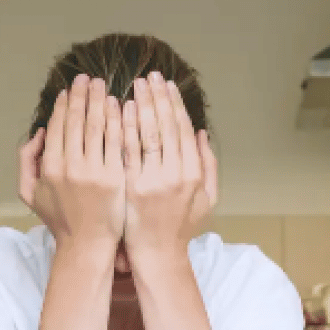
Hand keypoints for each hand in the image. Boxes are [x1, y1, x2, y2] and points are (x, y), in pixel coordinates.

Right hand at [18, 74, 124, 248]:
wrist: (87, 245)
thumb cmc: (60, 219)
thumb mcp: (30, 193)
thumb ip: (27, 160)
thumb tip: (40, 132)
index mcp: (49, 167)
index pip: (57, 126)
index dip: (64, 104)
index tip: (70, 89)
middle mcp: (69, 166)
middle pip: (77, 121)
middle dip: (82, 95)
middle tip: (87, 77)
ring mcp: (94, 171)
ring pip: (97, 126)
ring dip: (99, 101)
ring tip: (102, 85)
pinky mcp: (115, 177)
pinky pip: (117, 141)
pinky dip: (117, 120)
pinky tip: (119, 106)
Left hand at [121, 71, 216, 259]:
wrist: (156, 253)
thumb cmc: (181, 227)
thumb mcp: (207, 198)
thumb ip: (208, 165)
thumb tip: (202, 133)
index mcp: (194, 174)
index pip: (184, 130)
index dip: (176, 105)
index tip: (168, 85)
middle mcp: (176, 174)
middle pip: (167, 127)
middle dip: (158, 98)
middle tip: (150, 76)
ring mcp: (153, 180)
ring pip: (148, 134)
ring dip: (142, 106)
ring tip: (135, 86)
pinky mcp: (132, 186)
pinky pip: (128, 151)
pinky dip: (126, 128)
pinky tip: (122, 110)